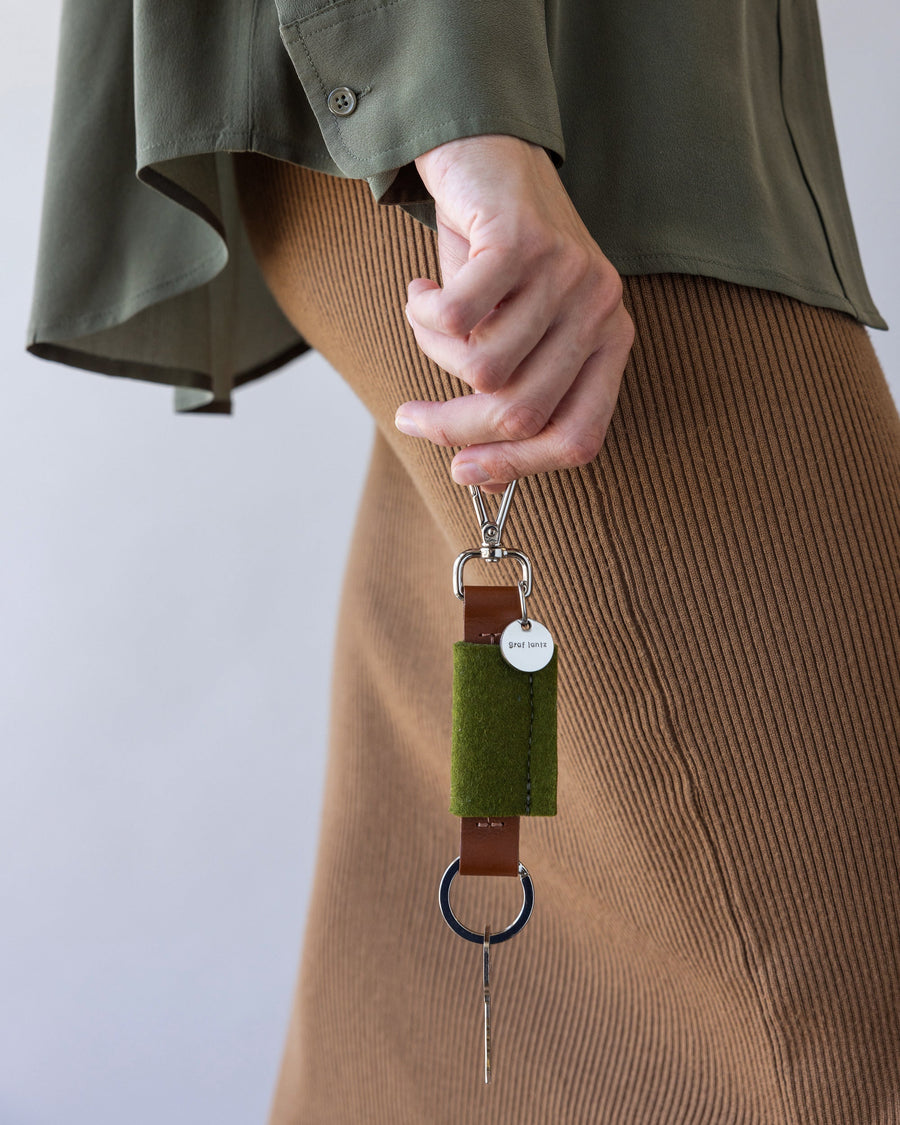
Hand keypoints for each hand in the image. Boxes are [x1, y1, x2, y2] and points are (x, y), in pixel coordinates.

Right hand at [395, 134, 633, 490]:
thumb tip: (479, 478)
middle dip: (453, 427)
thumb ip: (505, 396)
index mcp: (609, 344)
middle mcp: (600, 311)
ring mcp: (568, 273)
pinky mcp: (522, 240)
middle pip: (521, 413)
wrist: (486, 153)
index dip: (518, 469)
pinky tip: (422, 289)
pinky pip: (457, 319)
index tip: (463, 472)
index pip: (577, 437)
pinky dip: (423, 315)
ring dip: (435, 351)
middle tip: (409, 417)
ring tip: (428, 317)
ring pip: (483, 368)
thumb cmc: (496, 260)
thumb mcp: (510, 334)